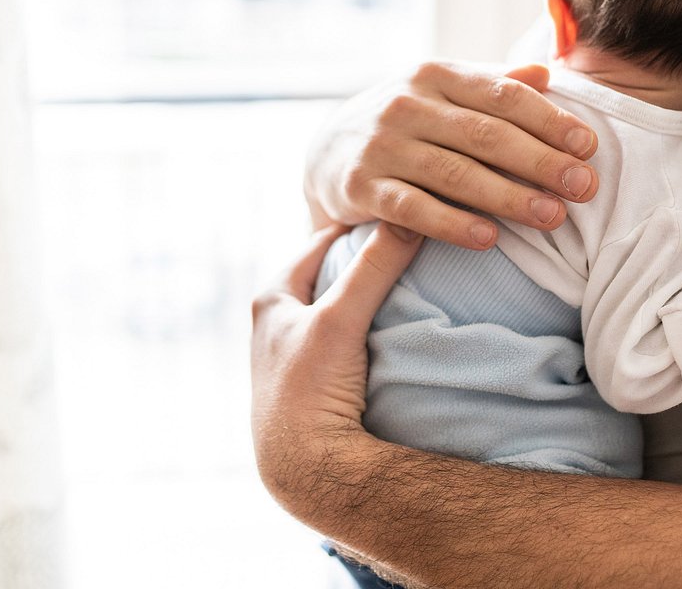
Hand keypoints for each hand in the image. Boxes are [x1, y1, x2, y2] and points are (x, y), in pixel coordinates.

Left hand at [250, 223, 423, 507]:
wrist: (304, 469)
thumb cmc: (309, 389)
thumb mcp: (340, 320)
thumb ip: (373, 269)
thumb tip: (409, 219)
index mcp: (271, 298)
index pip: (320, 242)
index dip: (358, 226)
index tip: (398, 212)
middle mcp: (276, 322)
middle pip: (329, 273)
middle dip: (364, 259)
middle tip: (409, 244)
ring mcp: (294, 353)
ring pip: (337, 308)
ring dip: (366, 296)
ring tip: (407, 282)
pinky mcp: (313, 382)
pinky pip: (346, 339)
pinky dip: (367, 328)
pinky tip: (391, 330)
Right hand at [304, 62, 599, 249]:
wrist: (327, 152)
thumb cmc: (408, 125)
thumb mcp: (444, 94)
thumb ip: (494, 85)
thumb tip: (547, 72)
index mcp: (436, 75)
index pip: (503, 95)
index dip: (549, 121)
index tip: (588, 146)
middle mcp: (406, 104)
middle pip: (485, 134)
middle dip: (540, 161)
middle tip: (584, 187)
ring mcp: (381, 146)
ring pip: (454, 173)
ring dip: (507, 196)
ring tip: (552, 217)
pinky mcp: (359, 187)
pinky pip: (412, 208)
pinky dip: (451, 224)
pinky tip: (488, 239)